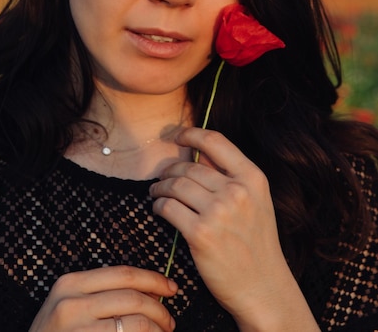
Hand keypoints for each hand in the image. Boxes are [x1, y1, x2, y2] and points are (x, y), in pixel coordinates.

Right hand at [29, 265, 176, 331]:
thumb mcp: (69, 307)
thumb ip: (100, 294)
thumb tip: (150, 291)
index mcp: (69, 283)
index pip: (123, 273)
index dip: (153, 279)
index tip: (171, 287)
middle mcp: (71, 303)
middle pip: (133, 297)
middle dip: (160, 308)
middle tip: (170, 320)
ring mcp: (77, 329)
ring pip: (136, 323)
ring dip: (157, 328)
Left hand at [149, 128, 319, 331]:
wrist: (263, 287)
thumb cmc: (256, 243)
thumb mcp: (255, 201)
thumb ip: (228, 174)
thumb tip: (197, 151)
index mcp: (253, 178)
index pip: (215, 141)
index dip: (191, 134)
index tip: (176, 136)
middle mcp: (237, 191)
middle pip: (189, 166)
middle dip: (170, 170)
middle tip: (162, 177)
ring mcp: (218, 212)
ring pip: (175, 185)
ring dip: (160, 187)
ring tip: (157, 193)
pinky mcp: (200, 234)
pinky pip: (168, 208)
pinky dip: (159, 206)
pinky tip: (159, 209)